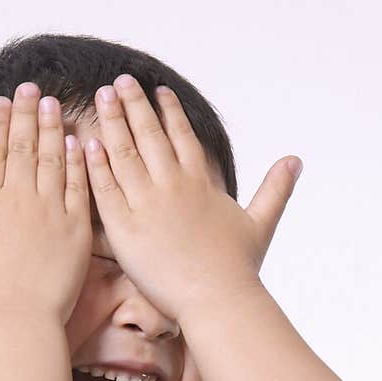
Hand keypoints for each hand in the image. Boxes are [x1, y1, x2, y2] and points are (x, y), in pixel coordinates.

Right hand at [0, 84, 92, 326]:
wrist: (20, 328)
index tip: (2, 102)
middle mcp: (18, 202)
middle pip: (22, 147)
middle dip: (27, 113)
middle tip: (32, 88)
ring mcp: (50, 213)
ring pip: (53, 160)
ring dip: (53, 129)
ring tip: (54, 105)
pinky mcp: (76, 231)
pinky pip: (78, 188)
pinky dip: (77, 163)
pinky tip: (77, 144)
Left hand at [83, 75, 302, 324]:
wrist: (217, 299)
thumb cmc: (238, 268)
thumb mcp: (261, 222)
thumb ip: (275, 188)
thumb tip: (296, 161)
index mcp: (200, 183)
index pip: (181, 136)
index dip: (169, 111)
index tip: (158, 91)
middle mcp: (172, 186)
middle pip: (148, 135)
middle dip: (133, 104)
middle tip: (119, 81)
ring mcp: (146, 205)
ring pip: (123, 153)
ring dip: (111, 122)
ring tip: (102, 98)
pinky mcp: (125, 227)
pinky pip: (105, 189)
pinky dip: (94, 164)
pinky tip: (85, 143)